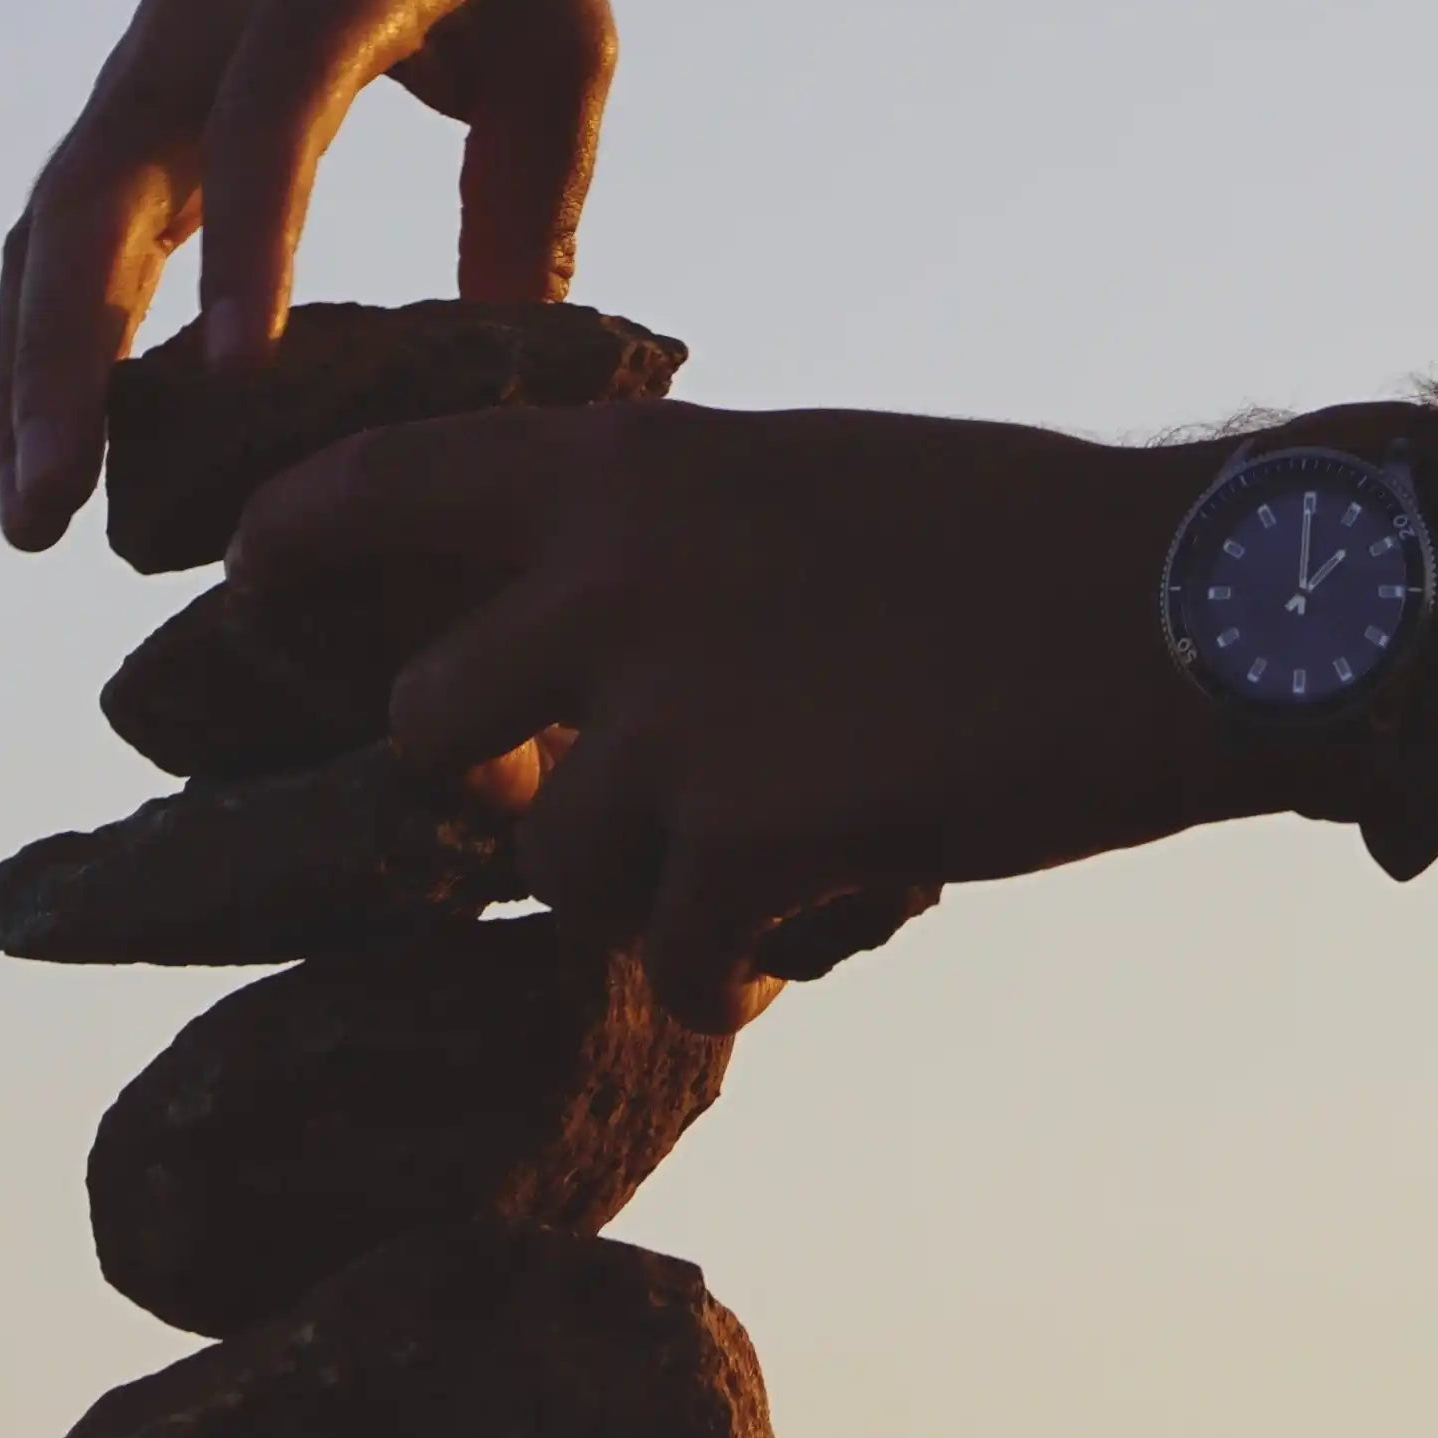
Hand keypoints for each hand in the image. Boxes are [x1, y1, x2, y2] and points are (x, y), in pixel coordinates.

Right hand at [0, 0, 615, 547]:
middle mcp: (199, 26)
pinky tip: (48, 458)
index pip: (271, 123)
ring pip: (48, 229)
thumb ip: (538, 201)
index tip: (235, 375)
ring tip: (33, 522)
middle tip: (54, 511)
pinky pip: (57, 233)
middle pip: (97, 196)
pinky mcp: (127, 105)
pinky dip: (42, 339)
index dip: (252, 245)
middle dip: (66, 359)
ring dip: (27, 375)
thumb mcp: (560, 39)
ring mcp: (142, 66)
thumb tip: (515, 386)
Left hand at [236, 400, 1251, 1022]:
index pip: (360, 492)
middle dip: (513, 786)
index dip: (279, 564)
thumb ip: (667, 536)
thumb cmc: (1019, 537)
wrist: (1185, 603)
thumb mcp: (806, 475)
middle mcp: (609, 576)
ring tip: (760, 866)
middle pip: (428, 731)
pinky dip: (727, 969)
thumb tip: (579, 614)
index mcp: (620, 468)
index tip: (252, 611)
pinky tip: (805, 932)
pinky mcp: (746, 832)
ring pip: (552, 866)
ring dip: (640, 889)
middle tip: (622, 803)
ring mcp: (668, 708)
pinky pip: (670, 957)